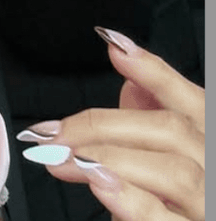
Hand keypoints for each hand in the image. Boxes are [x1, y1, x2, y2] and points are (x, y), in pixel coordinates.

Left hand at [18, 27, 204, 220]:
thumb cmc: (168, 200)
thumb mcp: (155, 157)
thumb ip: (146, 116)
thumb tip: (127, 72)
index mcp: (207, 141)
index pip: (193, 100)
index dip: (155, 72)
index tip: (116, 47)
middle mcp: (214, 169)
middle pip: (171, 131)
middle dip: (103, 126)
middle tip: (51, 134)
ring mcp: (207, 205)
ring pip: (173, 172)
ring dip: (110, 159)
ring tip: (62, 158)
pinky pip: (164, 220)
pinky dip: (130, 199)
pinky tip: (98, 183)